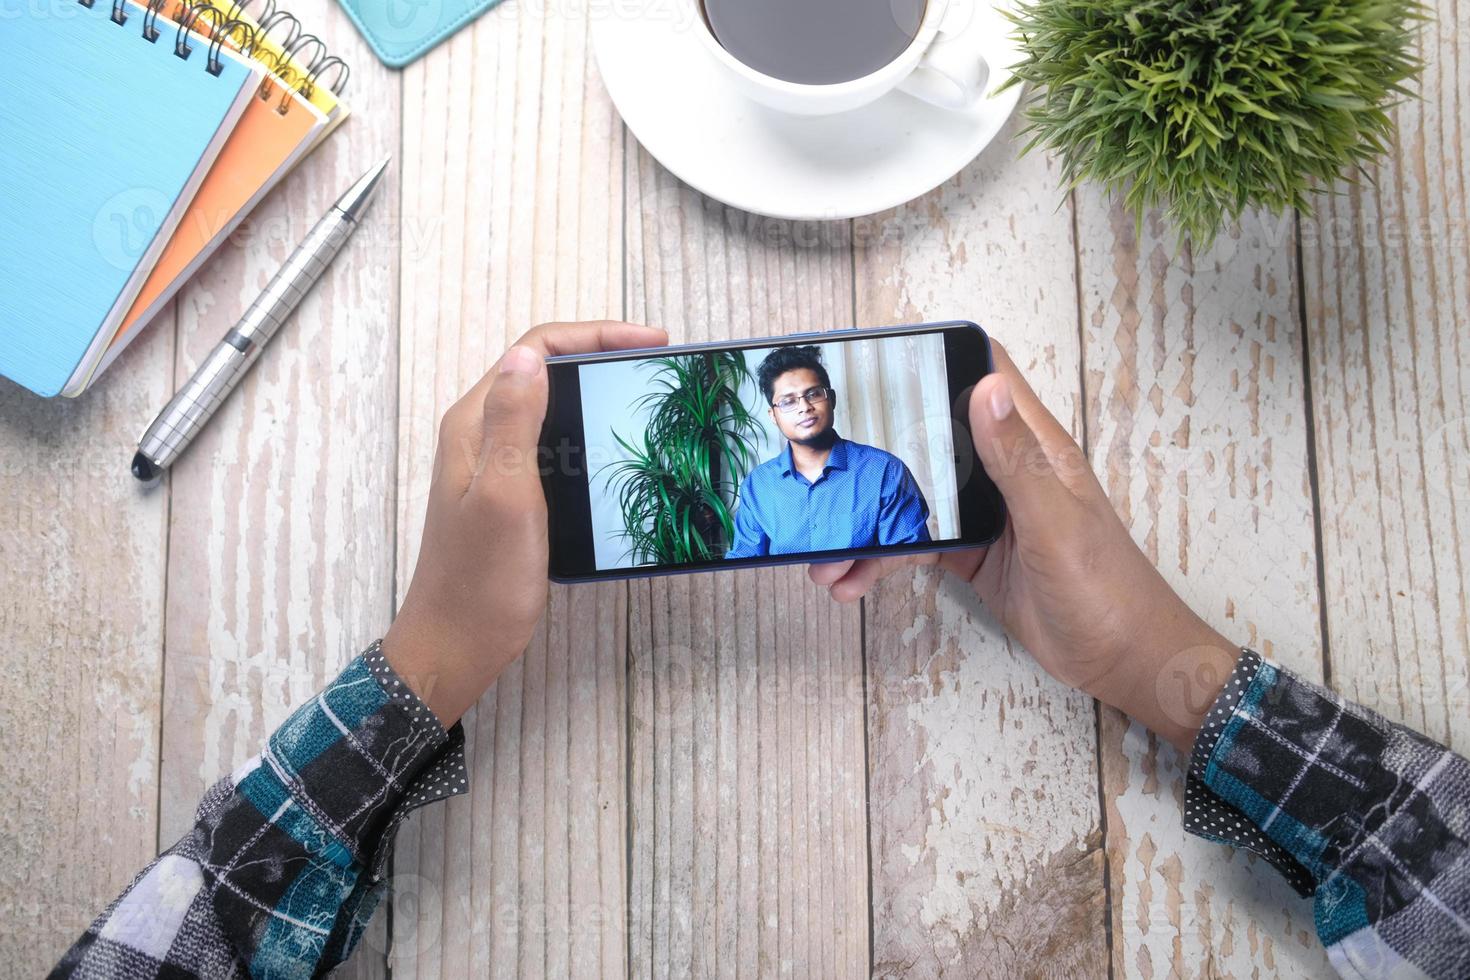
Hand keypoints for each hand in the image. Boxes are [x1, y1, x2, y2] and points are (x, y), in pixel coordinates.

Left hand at [384, 321, 667, 725]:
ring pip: (552, 407)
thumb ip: (513, 422)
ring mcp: (496, 463)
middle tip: (656, 366)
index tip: (650, 342)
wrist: (458, 644)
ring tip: (646, 404)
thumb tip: (527, 354)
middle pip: (545, 370)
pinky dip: (588, 437)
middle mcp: (482, 434)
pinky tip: (619, 454)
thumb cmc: (479, 580)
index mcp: (474, 423)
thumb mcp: (504, 495)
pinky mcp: (512, 492)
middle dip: (603, 357)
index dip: (595, 335)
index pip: (535, 349)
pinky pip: (554, 446)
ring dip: (597, 396)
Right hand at [809, 341, 1236, 753]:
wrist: (1121, 659)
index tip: (879, 361)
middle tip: (825, 464)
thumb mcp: (1055, 523)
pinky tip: (851, 579)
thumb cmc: (1106, 588)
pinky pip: (916, 543)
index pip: (987, 375)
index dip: (939, 357)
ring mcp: (987, 512)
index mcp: (1033, 447)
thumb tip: (986, 388)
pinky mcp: (973, 552)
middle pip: (932, 436)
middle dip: (877, 447)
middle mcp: (1005, 470)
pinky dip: (881, 558)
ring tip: (826, 553)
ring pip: (915, 496)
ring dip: (870, 519)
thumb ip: (1017, 459)